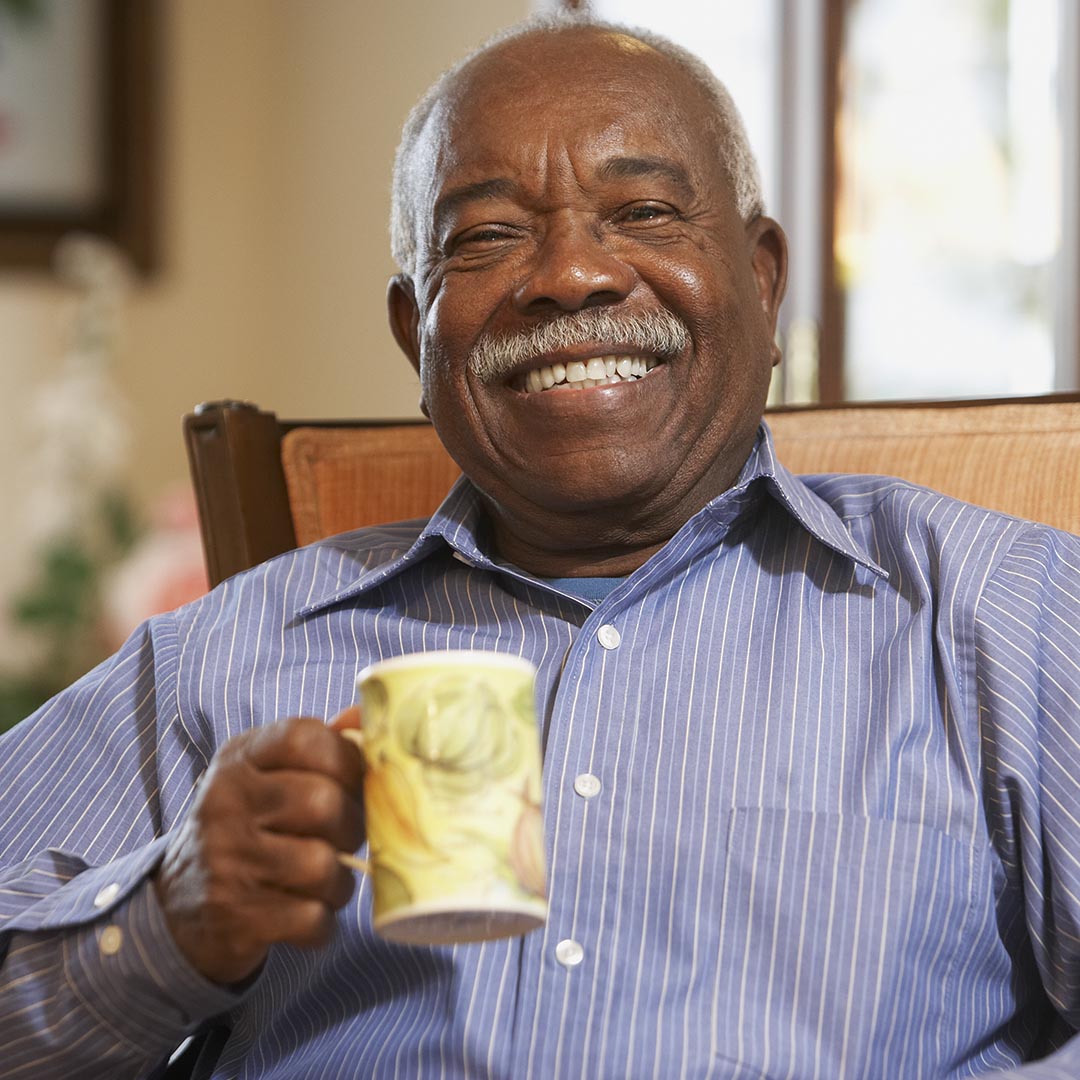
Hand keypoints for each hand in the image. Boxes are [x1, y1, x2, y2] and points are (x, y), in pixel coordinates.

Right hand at [154, 707, 364, 984]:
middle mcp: (224, 802)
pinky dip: (323, 923)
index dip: (347, 760)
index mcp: (238, 759)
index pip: (305, 737)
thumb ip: (318, 746)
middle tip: (347, 839)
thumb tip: (364, 716)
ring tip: (328, 880)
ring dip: (340, 882)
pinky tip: (310, 914)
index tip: (355, 784)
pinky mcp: (233, 915)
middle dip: (353, 827)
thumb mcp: (268, 776)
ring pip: (322, 865)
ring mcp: (224, 859)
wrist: (179, 906)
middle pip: (323, 803)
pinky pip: (311, 918)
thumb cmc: (247, 827)